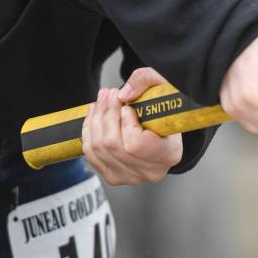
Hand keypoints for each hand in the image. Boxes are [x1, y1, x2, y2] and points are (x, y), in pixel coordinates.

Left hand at [81, 67, 182, 185]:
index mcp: (168, 153)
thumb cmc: (169, 106)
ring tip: (101, 100)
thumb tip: (123, 94)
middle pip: (113, 145)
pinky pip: (91, 155)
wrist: (167, 126)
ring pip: (99, 149)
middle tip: (109, 93)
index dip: (126, 124)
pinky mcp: (113, 175)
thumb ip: (147, 80)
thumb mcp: (166, 84)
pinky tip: (94, 115)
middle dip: (106, 114)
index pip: (135, 145)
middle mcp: (149, 171)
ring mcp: (129, 177)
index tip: (128, 108)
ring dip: (95, 119)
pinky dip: (88, 132)